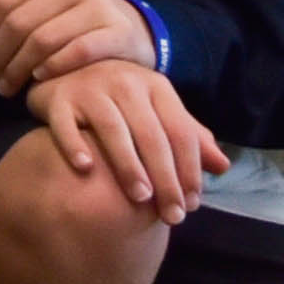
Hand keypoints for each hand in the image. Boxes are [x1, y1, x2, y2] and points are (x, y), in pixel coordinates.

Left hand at [0, 0, 160, 96]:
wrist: (134, 32)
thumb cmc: (77, 21)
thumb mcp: (42, 6)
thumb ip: (4, 5)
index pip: (4, 2)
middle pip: (20, 23)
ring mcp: (99, 5)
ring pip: (43, 40)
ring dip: (19, 70)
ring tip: (8, 88)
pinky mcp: (117, 31)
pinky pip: (77, 52)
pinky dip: (53, 67)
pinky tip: (40, 79)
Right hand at [25, 56, 230, 223]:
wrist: (70, 68)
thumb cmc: (122, 100)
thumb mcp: (158, 111)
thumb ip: (188, 137)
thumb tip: (223, 166)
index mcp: (156, 87)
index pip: (180, 131)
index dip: (189, 169)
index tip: (193, 204)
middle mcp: (126, 83)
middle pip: (151, 135)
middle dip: (165, 178)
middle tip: (172, 215)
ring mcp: (91, 88)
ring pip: (113, 129)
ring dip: (128, 165)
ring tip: (140, 198)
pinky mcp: (60, 98)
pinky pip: (66, 124)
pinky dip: (75, 145)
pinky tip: (86, 169)